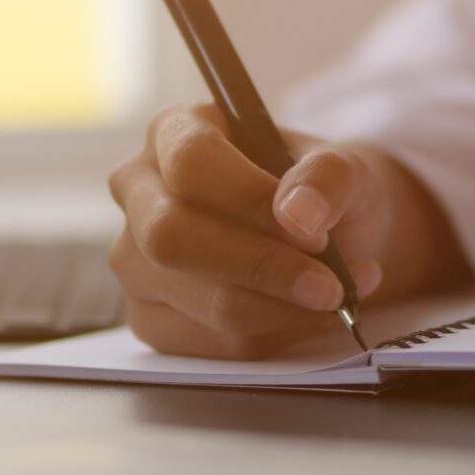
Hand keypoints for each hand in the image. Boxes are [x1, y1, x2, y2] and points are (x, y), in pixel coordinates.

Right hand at [108, 104, 474, 358]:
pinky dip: (270, 337)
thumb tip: (298, 215)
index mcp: (174, 132)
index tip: (312, 231)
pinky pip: (206, 342)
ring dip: (278, 309)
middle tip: (330, 286)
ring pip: (194, 298)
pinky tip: (306, 316)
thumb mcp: (340, 166)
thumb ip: (325, 178)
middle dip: (261, 268)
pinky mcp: (149, 316)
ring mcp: (135, 258)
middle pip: (172, 237)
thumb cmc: (318, 189)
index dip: (249, 199)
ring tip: (337, 296)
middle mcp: (139, 191)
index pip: (190, 163)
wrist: (324, 235)